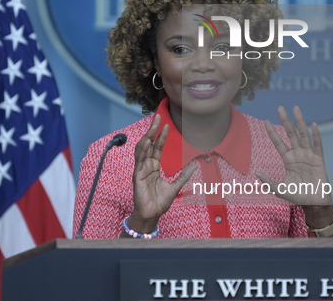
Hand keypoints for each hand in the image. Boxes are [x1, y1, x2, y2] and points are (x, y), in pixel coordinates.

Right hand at [127, 114, 195, 233]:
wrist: (152, 215)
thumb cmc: (160, 202)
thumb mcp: (176, 186)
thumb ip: (184, 175)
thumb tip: (195, 165)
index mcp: (153, 167)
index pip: (157, 147)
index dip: (161, 136)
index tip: (166, 125)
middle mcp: (146, 166)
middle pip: (149, 144)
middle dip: (153, 130)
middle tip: (158, 117)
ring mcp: (140, 170)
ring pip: (142, 149)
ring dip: (147, 137)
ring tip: (153, 126)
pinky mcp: (137, 176)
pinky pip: (139, 161)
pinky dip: (142, 151)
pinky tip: (147, 142)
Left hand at [256, 106, 332, 229]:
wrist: (314, 203)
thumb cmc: (298, 195)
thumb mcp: (279, 189)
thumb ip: (268, 182)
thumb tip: (256, 173)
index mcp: (288, 159)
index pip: (278, 142)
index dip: (272, 132)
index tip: (265, 121)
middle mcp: (298, 154)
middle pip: (290, 133)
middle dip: (285, 120)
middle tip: (280, 107)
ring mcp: (309, 155)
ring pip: (303, 135)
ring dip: (300, 122)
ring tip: (295, 109)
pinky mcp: (319, 160)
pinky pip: (318, 145)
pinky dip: (316, 135)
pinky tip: (313, 125)